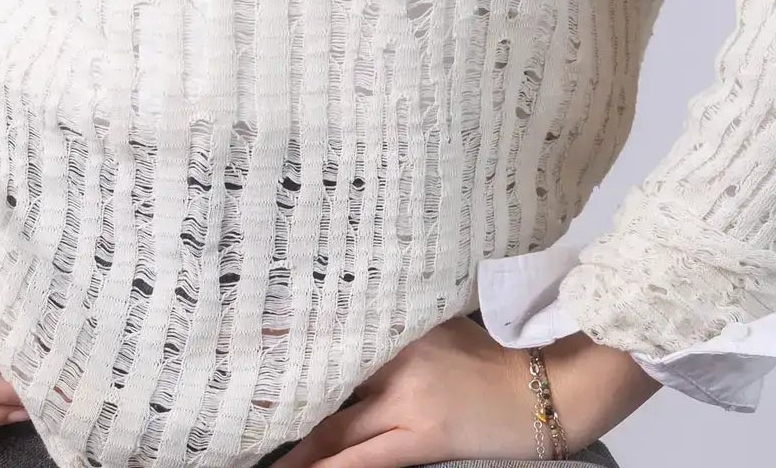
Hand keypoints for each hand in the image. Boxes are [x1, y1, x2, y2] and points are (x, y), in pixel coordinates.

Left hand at [270, 314, 655, 466]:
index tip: (236, 343)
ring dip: (292, 443)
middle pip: (319, 378)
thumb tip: (344, 323)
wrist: (551, 385)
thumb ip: (395, 321)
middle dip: (272, 394)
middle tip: (223, 401)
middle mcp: (394, 354)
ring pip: (331, 427)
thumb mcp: (441, 323)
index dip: (279, 342)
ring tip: (244, 449)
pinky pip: (361, 462)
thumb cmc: (497, 353)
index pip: (327, 331)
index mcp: (396, 322)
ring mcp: (405, 399)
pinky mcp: (422, 438)